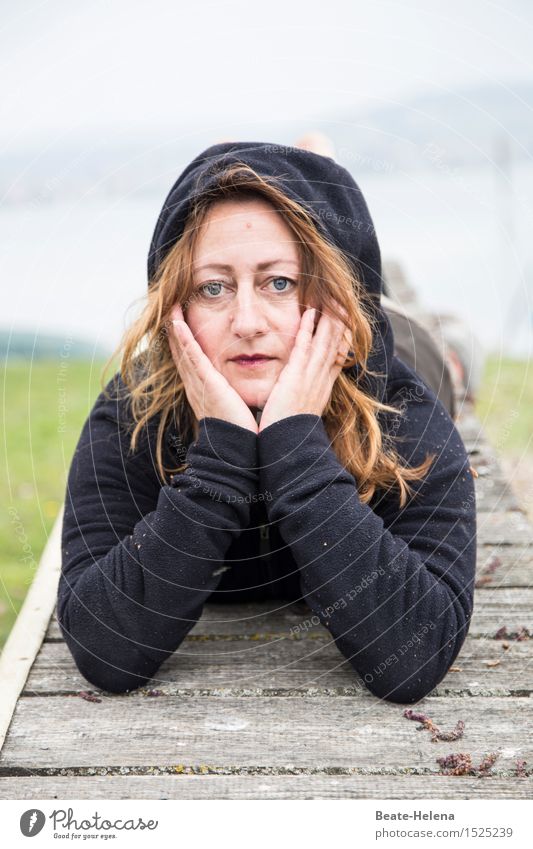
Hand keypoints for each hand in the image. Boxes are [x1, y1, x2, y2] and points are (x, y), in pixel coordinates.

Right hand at [167, 304, 257, 433]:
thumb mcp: (232, 404)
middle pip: (181, 351)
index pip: (191, 358)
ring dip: (176, 328)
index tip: (181, 320)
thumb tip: (238, 387)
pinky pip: (192, 357)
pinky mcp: (206, 384)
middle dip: (175, 329)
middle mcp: (196, 384)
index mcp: (203, 388)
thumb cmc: (238, 429)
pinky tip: (177, 324)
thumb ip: (231, 393)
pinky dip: (184, 340)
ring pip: (183, 350)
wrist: (235, 449)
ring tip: (171, 308)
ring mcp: (199, 383)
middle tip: (170, 307)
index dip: (184, 339)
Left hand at [258, 306, 350, 431]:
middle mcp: (321, 379)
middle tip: (344, 298)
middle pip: (336, 343)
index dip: (341, 335)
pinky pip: (304, 349)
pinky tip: (310, 313)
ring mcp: (311, 377)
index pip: (337, 355)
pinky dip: (308, 330)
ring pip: (325, 342)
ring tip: (333, 297)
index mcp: (322, 386)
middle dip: (340, 320)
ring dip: (329, 318)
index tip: (345, 318)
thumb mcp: (303, 409)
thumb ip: (304, 395)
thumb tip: (303, 389)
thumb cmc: (291, 432)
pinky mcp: (296, 378)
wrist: (289, 449)